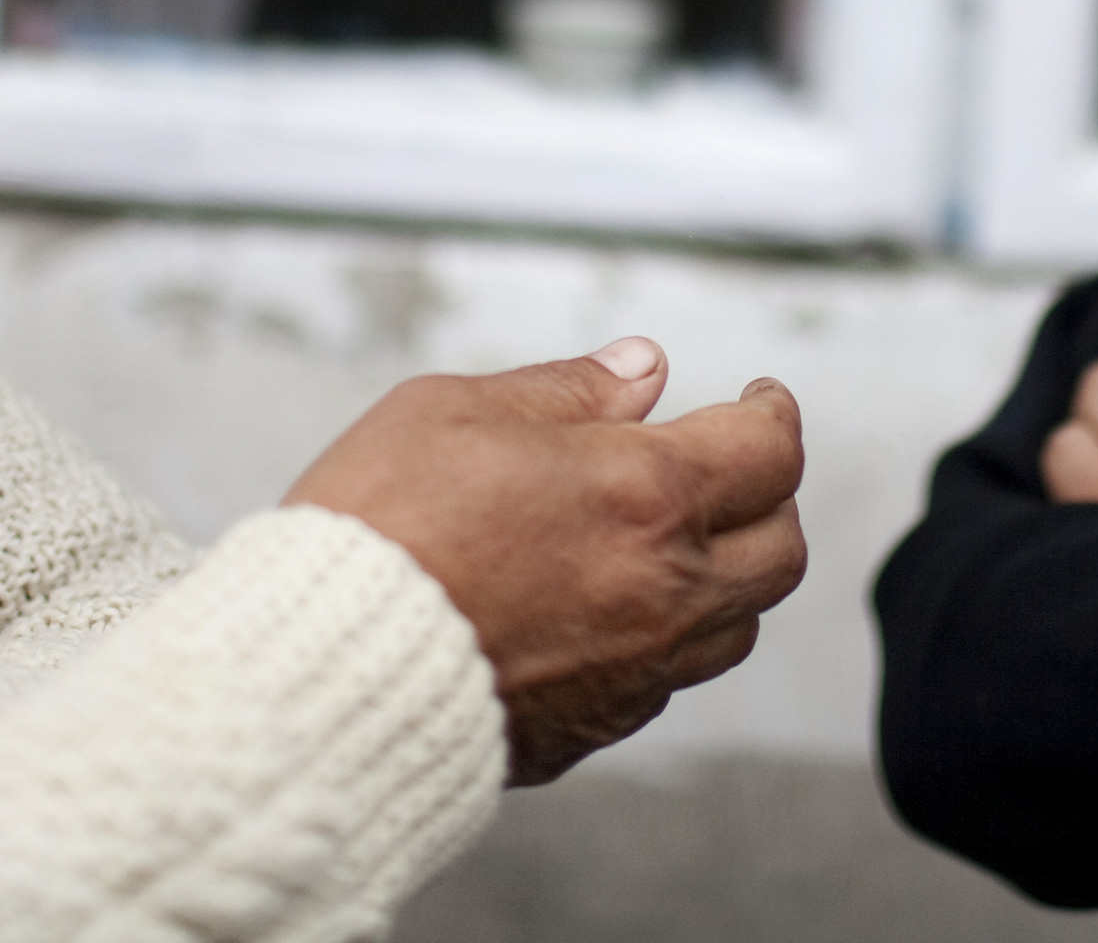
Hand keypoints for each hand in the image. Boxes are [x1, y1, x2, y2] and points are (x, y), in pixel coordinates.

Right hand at [287, 338, 808, 785]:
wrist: (318, 669)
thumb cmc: (378, 528)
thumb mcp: (459, 411)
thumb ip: (566, 388)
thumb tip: (642, 369)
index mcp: (644, 494)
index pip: (769, 450)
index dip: (774, 413)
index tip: (758, 399)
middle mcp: (664, 589)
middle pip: (780, 547)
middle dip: (768, 497)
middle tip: (730, 467)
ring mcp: (636, 670)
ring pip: (735, 625)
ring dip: (725, 575)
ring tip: (675, 540)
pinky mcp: (593, 728)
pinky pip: (666, 682)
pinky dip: (664, 638)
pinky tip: (611, 607)